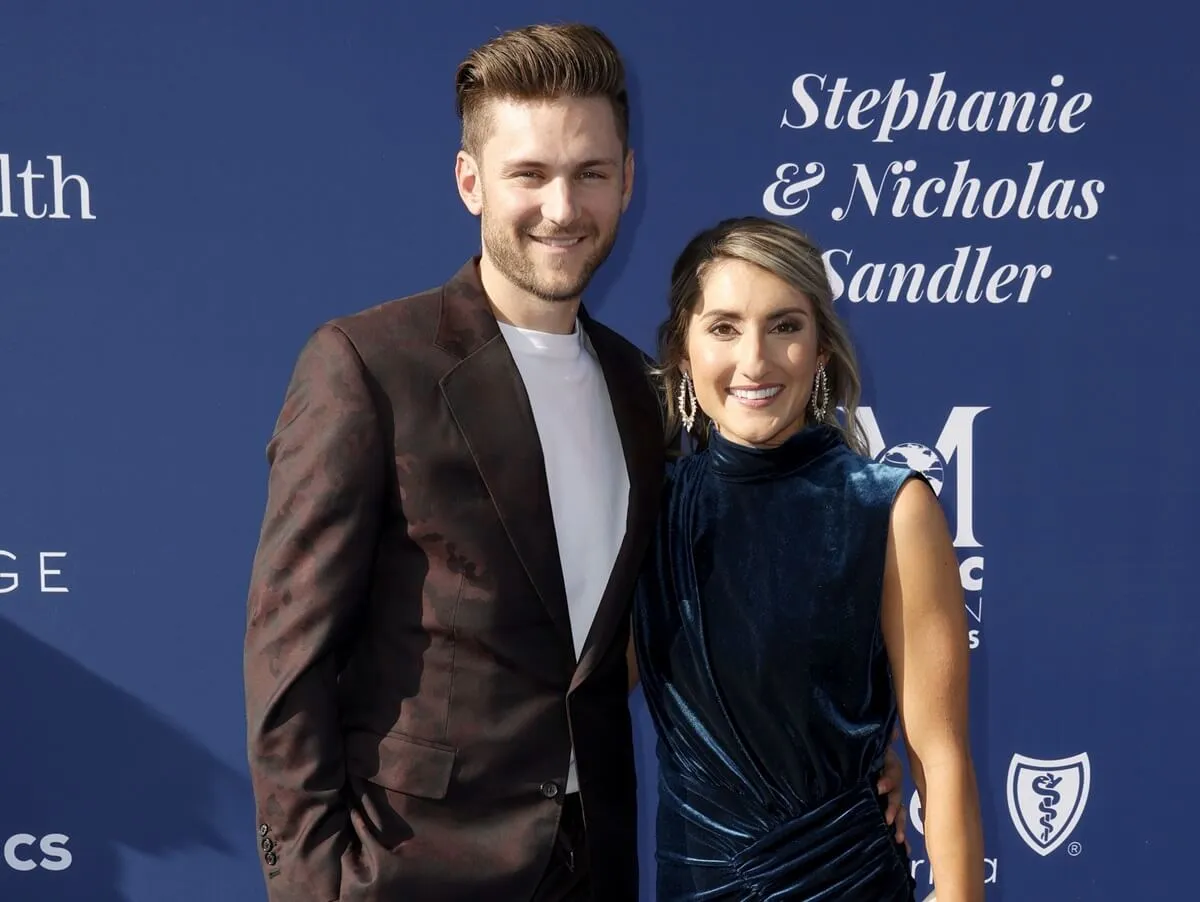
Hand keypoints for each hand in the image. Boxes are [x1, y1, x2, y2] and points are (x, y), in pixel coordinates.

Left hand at [876, 728, 907, 847]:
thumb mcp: (873, 746)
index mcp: (887, 765)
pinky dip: (900, 832)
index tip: (879, 788)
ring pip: (899, 810)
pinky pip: (896, 820)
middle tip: (888, 818)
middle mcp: (892, 781)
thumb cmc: (865, 750)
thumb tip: (894, 732)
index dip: (888, 780)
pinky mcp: (887, 807)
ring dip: (899, 823)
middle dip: (894, 807)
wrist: (856, 754)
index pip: (892, 772)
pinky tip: (904, 848)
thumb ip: (882, 741)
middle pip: (897, 795)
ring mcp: (891, 795)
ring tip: (898, 837)